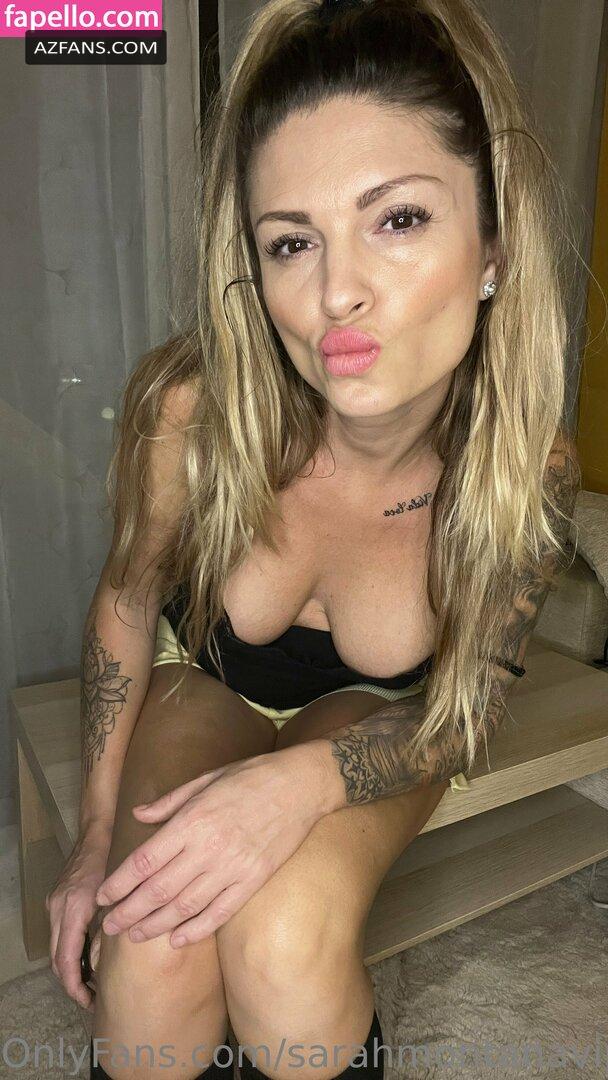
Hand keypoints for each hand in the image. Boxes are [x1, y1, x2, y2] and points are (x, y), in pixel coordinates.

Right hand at [46, 827, 111, 1012]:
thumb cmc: (113, 859)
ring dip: (68, 967)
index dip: (75, 985)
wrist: (96, 832)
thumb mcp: (117, 896)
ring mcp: (54, 904)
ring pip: (55, 947)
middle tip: (91, 998)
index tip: (88, 1000)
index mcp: (73, 909)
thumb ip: (111, 926)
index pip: (65, 959)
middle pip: (56, 958)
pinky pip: (58, 932)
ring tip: (90, 983)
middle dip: (70, 982)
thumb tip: (109, 961)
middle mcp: (58, 909)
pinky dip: (68, 949)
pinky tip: (85, 956)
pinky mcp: (56, 900)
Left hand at [95, 745, 326, 947]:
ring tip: (135, 936)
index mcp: (192, 820)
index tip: (103, 896)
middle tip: (109, 927)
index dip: (119, 883)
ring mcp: (233, 867)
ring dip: (156, 925)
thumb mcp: (205, 779)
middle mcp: (208, 847)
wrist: (301, 785)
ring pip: (185, 906)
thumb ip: (169, 802)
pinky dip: (197, 930)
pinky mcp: (254, 880)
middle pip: (158, 890)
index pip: (144, 861)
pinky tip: (178, 940)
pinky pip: (220, 912)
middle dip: (129, 912)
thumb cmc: (251, 777)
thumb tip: (138, 815)